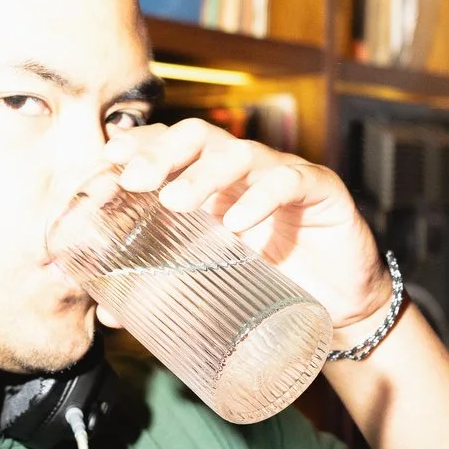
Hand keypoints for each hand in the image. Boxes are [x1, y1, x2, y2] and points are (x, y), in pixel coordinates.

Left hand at [97, 120, 391, 331]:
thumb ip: (164, 287)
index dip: (139, 146)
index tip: (107, 158)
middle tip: (133, 180)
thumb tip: (107, 311)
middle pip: (199, 137)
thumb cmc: (272, 283)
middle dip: (162, 152)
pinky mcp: (321, 191)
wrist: (341, 306)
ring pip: (240, 153)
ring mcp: (283, 174)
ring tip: (174, 202)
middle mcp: (244, 169)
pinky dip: (261, 198)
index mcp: (212, 181)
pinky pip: (289, 181)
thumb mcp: (214, 281)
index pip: (170, 146)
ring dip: (204, 174)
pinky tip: (239, 222)